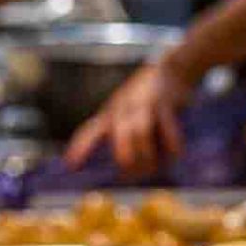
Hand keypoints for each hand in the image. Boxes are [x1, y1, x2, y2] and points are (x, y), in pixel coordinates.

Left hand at [64, 60, 193, 178]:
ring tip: (153, 168)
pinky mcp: (163, 102)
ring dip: (147, 155)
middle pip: (120, 136)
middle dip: (126, 159)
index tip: (70, 166)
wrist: (171, 69)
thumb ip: (121, 132)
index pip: (90, 131)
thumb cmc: (147, 96)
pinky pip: (166, 127)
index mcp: (110, 113)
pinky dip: (171, 144)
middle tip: (133, 176)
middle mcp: (123, 107)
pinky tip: (175, 154)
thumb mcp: (126, 109)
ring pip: (140, 133)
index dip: (80, 148)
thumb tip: (125, 165)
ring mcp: (143, 103)